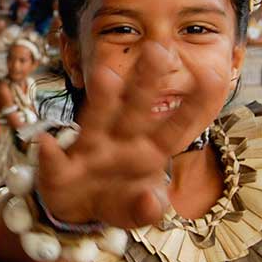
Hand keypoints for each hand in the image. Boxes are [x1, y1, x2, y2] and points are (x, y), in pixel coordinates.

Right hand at [35, 42, 200, 228]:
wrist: (74, 210)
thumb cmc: (115, 199)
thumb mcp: (135, 211)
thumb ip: (146, 209)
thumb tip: (154, 202)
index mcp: (147, 151)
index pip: (176, 127)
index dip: (195, 105)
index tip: (216, 75)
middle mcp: (119, 141)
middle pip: (136, 108)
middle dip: (147, 80)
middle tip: (159, 49)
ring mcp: (89, 150)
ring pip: (97, 118)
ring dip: (102, 97)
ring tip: (105, 75)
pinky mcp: (60, 168)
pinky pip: (54, 161)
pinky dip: (50, 154)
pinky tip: (46, 143)